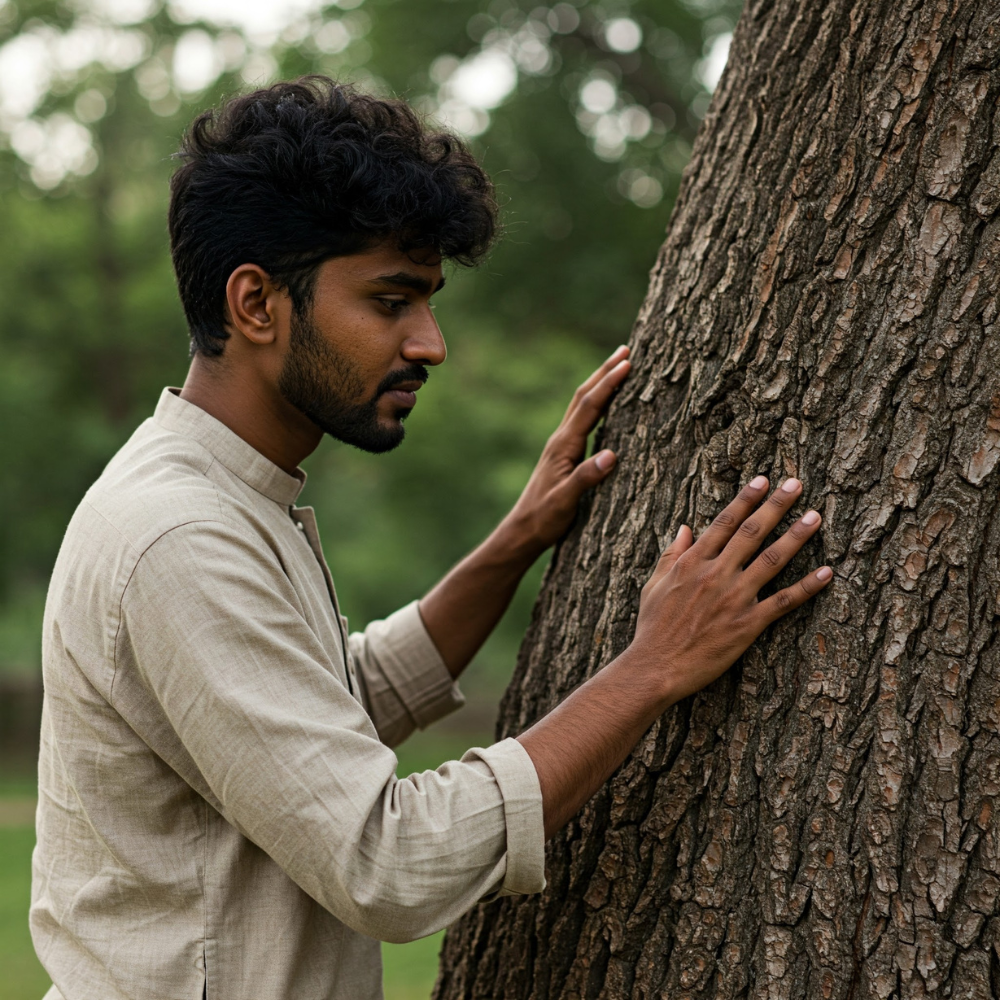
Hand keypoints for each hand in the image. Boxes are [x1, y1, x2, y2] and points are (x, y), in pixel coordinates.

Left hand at [502, 345, 630, 555]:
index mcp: (563, 446)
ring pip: (581, 405)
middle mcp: (561, 439)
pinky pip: (582, 419)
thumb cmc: (544, 519)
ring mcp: (561, 445)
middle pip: (583, 397)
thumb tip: (612, 455)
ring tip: (617, 367)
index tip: (627, 363)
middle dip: (605, 372)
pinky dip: (596, 403)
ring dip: (599, 383)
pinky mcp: (564, 454)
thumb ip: (586, 478)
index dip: (608, 384)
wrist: (523, 530)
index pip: (589, 407)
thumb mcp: (566, 502)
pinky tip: (604, 404)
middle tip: (625, 351)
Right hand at [626, 475, 832, 703]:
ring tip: (815, 516)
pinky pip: (783, 602)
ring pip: (771, 560)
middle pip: (751, 532)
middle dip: (775, 506)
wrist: (656, 667)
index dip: (746, 499)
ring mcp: (734, 598)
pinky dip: (807, 587)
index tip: (763, 480)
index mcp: (692, 562)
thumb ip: (671, 555)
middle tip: (795, 484)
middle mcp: (715, 574)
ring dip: (795, 536)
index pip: (724, 522)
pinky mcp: (747, 624)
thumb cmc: (653, 628)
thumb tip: (686, 528)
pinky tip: (827, 572)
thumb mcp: (654, 585)